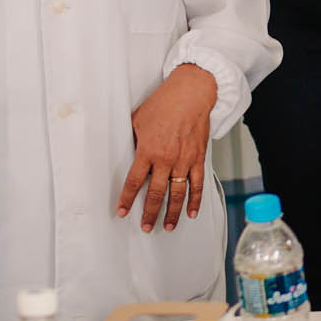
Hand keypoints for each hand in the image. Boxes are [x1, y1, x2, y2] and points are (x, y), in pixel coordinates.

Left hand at [120, 65, 214, 232]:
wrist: (191, 94)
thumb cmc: (164, 104)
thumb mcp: (138, 120)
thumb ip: (135, 141)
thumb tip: (131, 153)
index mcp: (148, 150)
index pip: (134, 181)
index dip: (127, 199)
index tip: (122, 211)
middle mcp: (166, 159)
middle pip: (155, 193)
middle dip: (149, 213)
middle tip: (146, 226)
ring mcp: (184, 161)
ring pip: (178, 193)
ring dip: (173, 212)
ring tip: (169, 226)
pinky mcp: (198, 158)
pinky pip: (197, 184)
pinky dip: (195, 200)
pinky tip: (192, 212)